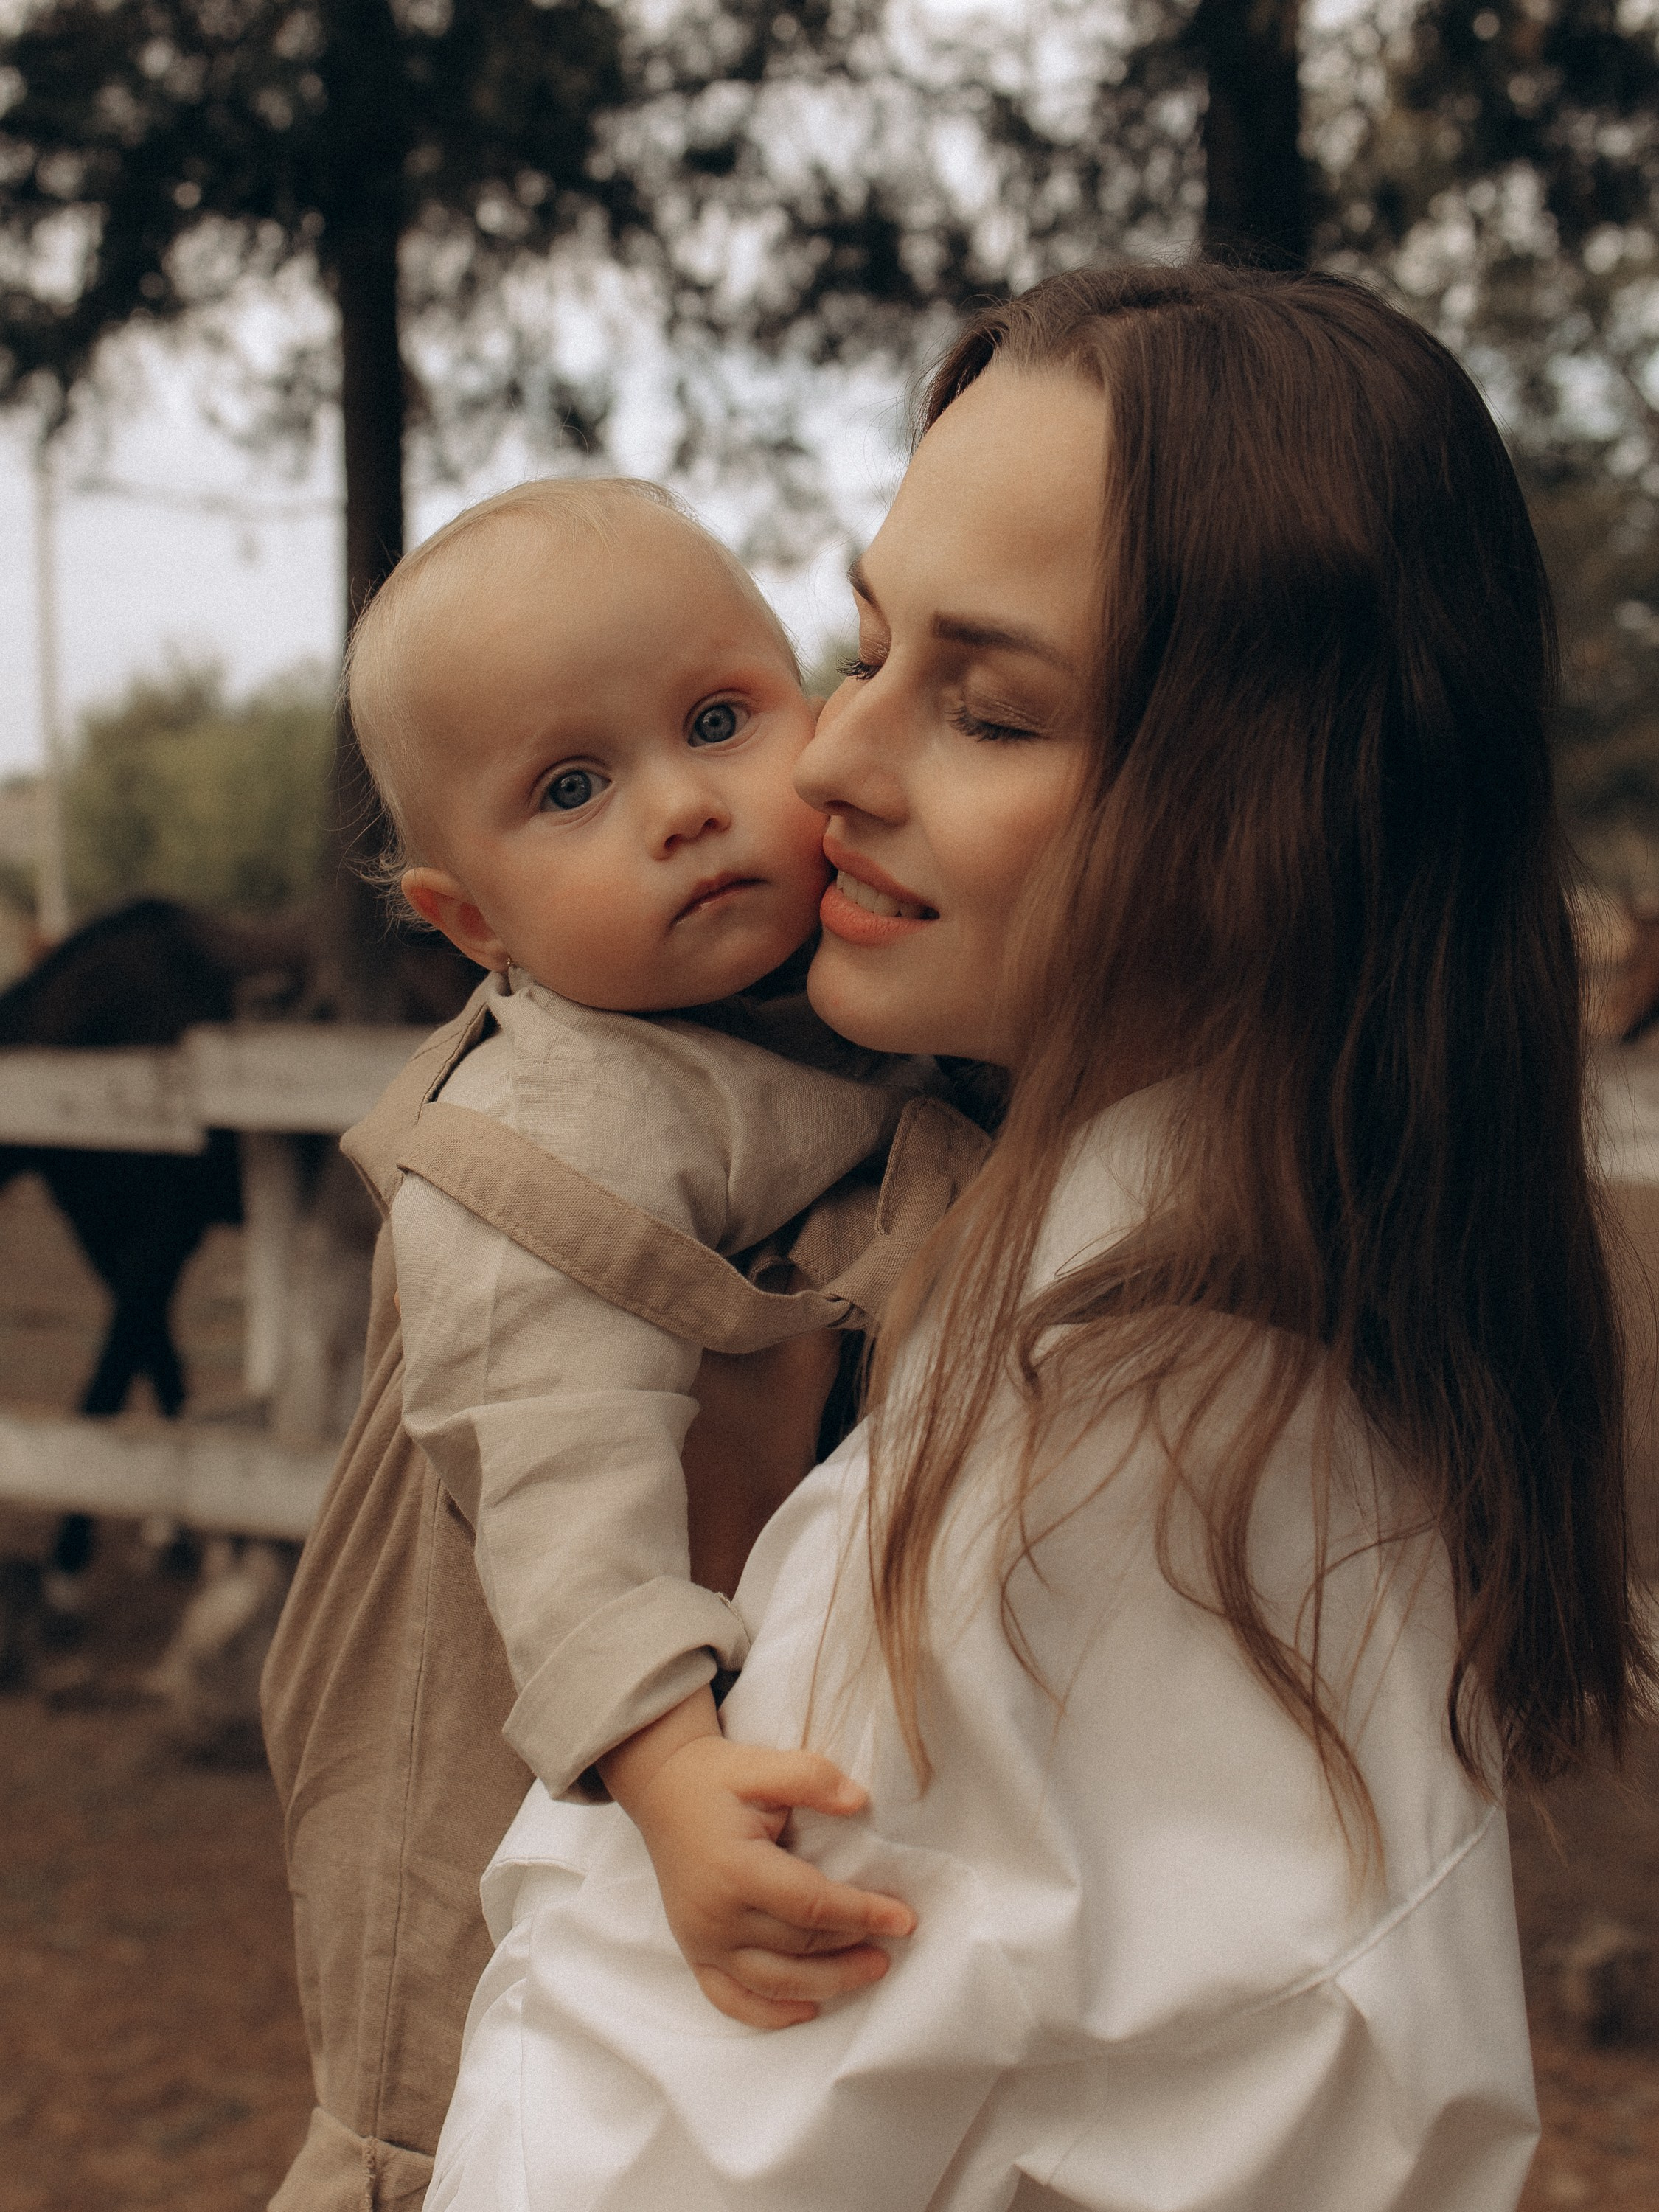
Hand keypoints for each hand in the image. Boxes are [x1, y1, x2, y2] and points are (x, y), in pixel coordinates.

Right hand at [598, 1691, 915, 2029]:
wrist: (661, 1789)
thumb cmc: (716, 1778)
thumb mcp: (763, 1765)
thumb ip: (811, 1778)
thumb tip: (859, 1802)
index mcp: (735, 1869)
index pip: (811, 1904)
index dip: (862, 1914)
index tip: (904, 1918)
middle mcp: (715, 1915)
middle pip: (798, 1947)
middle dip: (852, 1947)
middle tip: (896, 1944)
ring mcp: (700, 1940)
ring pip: (773, 1983)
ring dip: (826, 1984)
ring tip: (869, 1969)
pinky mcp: (693, 1951)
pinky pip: (730, 1999)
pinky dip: (769, 2014)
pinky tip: (808, 2008)